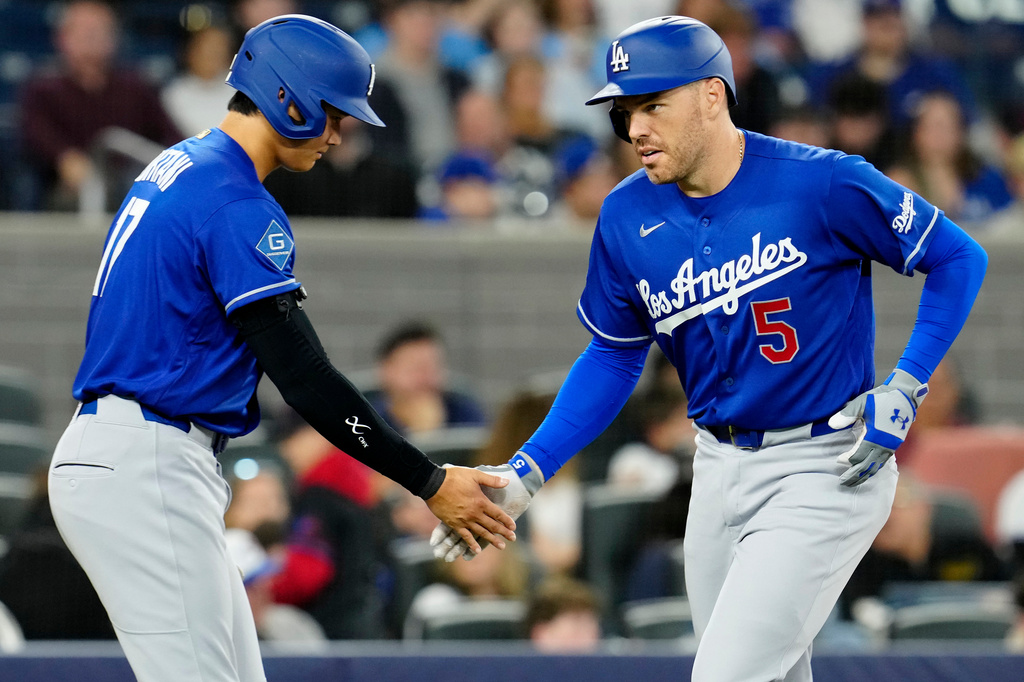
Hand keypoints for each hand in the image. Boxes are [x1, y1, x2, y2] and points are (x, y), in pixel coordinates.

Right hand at [430, 452, 543, 561]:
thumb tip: (507, 482)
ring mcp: (464, 521)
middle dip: (503, 532)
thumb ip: (491, 480)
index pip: (498, 514)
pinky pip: (465, 537)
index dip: (506, 521)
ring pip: (481, 533)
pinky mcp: (454, 524)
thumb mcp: (474, 474)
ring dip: (492, 540)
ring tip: (501, 546)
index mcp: (481, 502)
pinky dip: (472, 544)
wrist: (433, 484)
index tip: (513, 527)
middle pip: (492, 525)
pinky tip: (477, 551)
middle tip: (512, 538)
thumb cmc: (454, 478)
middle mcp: (474, 514)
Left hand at [828, 369, 928, 486]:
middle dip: (855, 475)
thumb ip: (846, 415)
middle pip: (867, 466)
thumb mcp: (861, 403)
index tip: (838, 460)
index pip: (859, 455)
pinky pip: (883, 462)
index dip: (848, 459)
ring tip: (853, 482)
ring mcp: (891, 446)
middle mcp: (884, 445)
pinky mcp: (894, 445)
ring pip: (876, 466)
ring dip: (864, 475)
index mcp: (875, 436)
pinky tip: (868, 472)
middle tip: (842, 483)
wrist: (903, 396)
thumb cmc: (880, 398)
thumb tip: (831, 425)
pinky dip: (874, 469)